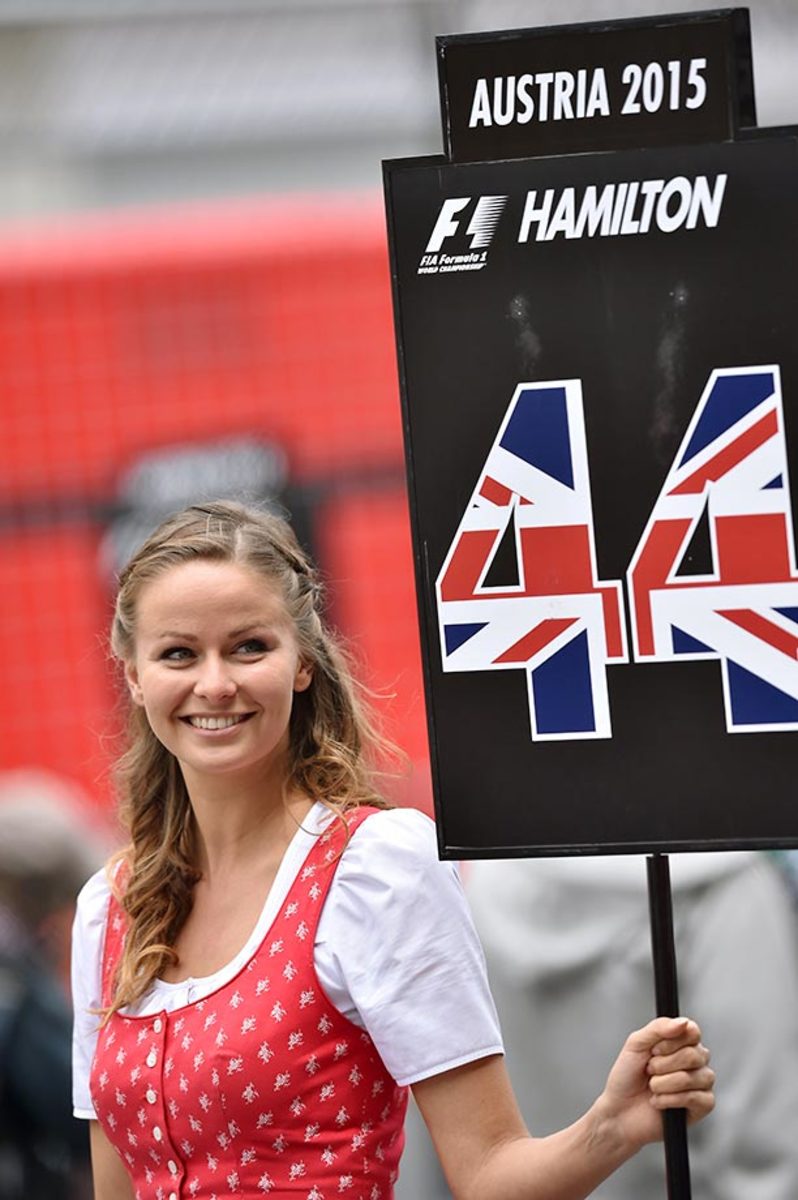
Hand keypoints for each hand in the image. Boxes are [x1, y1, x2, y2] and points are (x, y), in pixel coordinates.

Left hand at [598, 1016, 714, 1150]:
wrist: (619, 1110)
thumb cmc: (627, 1076)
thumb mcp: (636, 1044)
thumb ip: (658, 1028)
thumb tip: (683, 1022)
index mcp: (681, 1043)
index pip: (693, 1031)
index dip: (672, 1041)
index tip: (654, 1049)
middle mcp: (695, 1061)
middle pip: (694, 1055)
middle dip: (664, 1065)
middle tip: (649, 1070)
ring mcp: (701, 1083)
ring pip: (694, 1077)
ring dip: (664, 1083)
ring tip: (652, 1087)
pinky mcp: (702, 1106)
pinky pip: (696, 1098)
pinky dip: (671, 1100)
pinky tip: (658, 1102)